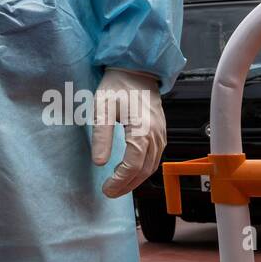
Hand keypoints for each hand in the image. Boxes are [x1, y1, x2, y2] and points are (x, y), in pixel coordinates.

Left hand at [91, 68, 165, 197]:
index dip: (120, 181)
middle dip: (127, 185)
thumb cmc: (118, 85)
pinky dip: (143, 169)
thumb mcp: (102, 107)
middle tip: (110, 191)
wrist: (137, 69)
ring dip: (136, 179)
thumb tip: (99, 162)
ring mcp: (161, 134)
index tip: (106, 188)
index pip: (133, 166)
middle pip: (145, 170)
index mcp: (142, 130)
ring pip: (152, 166)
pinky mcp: (161, 132)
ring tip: (118, 185)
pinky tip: (131, 171)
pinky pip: (155, 157)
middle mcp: (156, 135)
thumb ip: (101, 135)